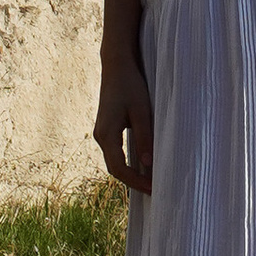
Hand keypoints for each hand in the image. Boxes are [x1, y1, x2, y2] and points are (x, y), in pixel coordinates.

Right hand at [94, 54, 153, 193]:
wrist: (116, 65)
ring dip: (131, 173)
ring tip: (151, 181)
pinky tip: (143, 164)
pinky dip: (128, 162)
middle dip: (134, 181)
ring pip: (115, 161)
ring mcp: (102, 132)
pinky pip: (116, 152)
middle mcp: (100, 136)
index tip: (153, 189)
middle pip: (115, 169)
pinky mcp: (107, 128)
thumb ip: (144, 137)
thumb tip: (149, 165)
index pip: (119, 169)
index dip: (136, 182)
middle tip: (154, 190)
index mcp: (107, 134)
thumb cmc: (130, 85)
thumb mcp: (141, 111)